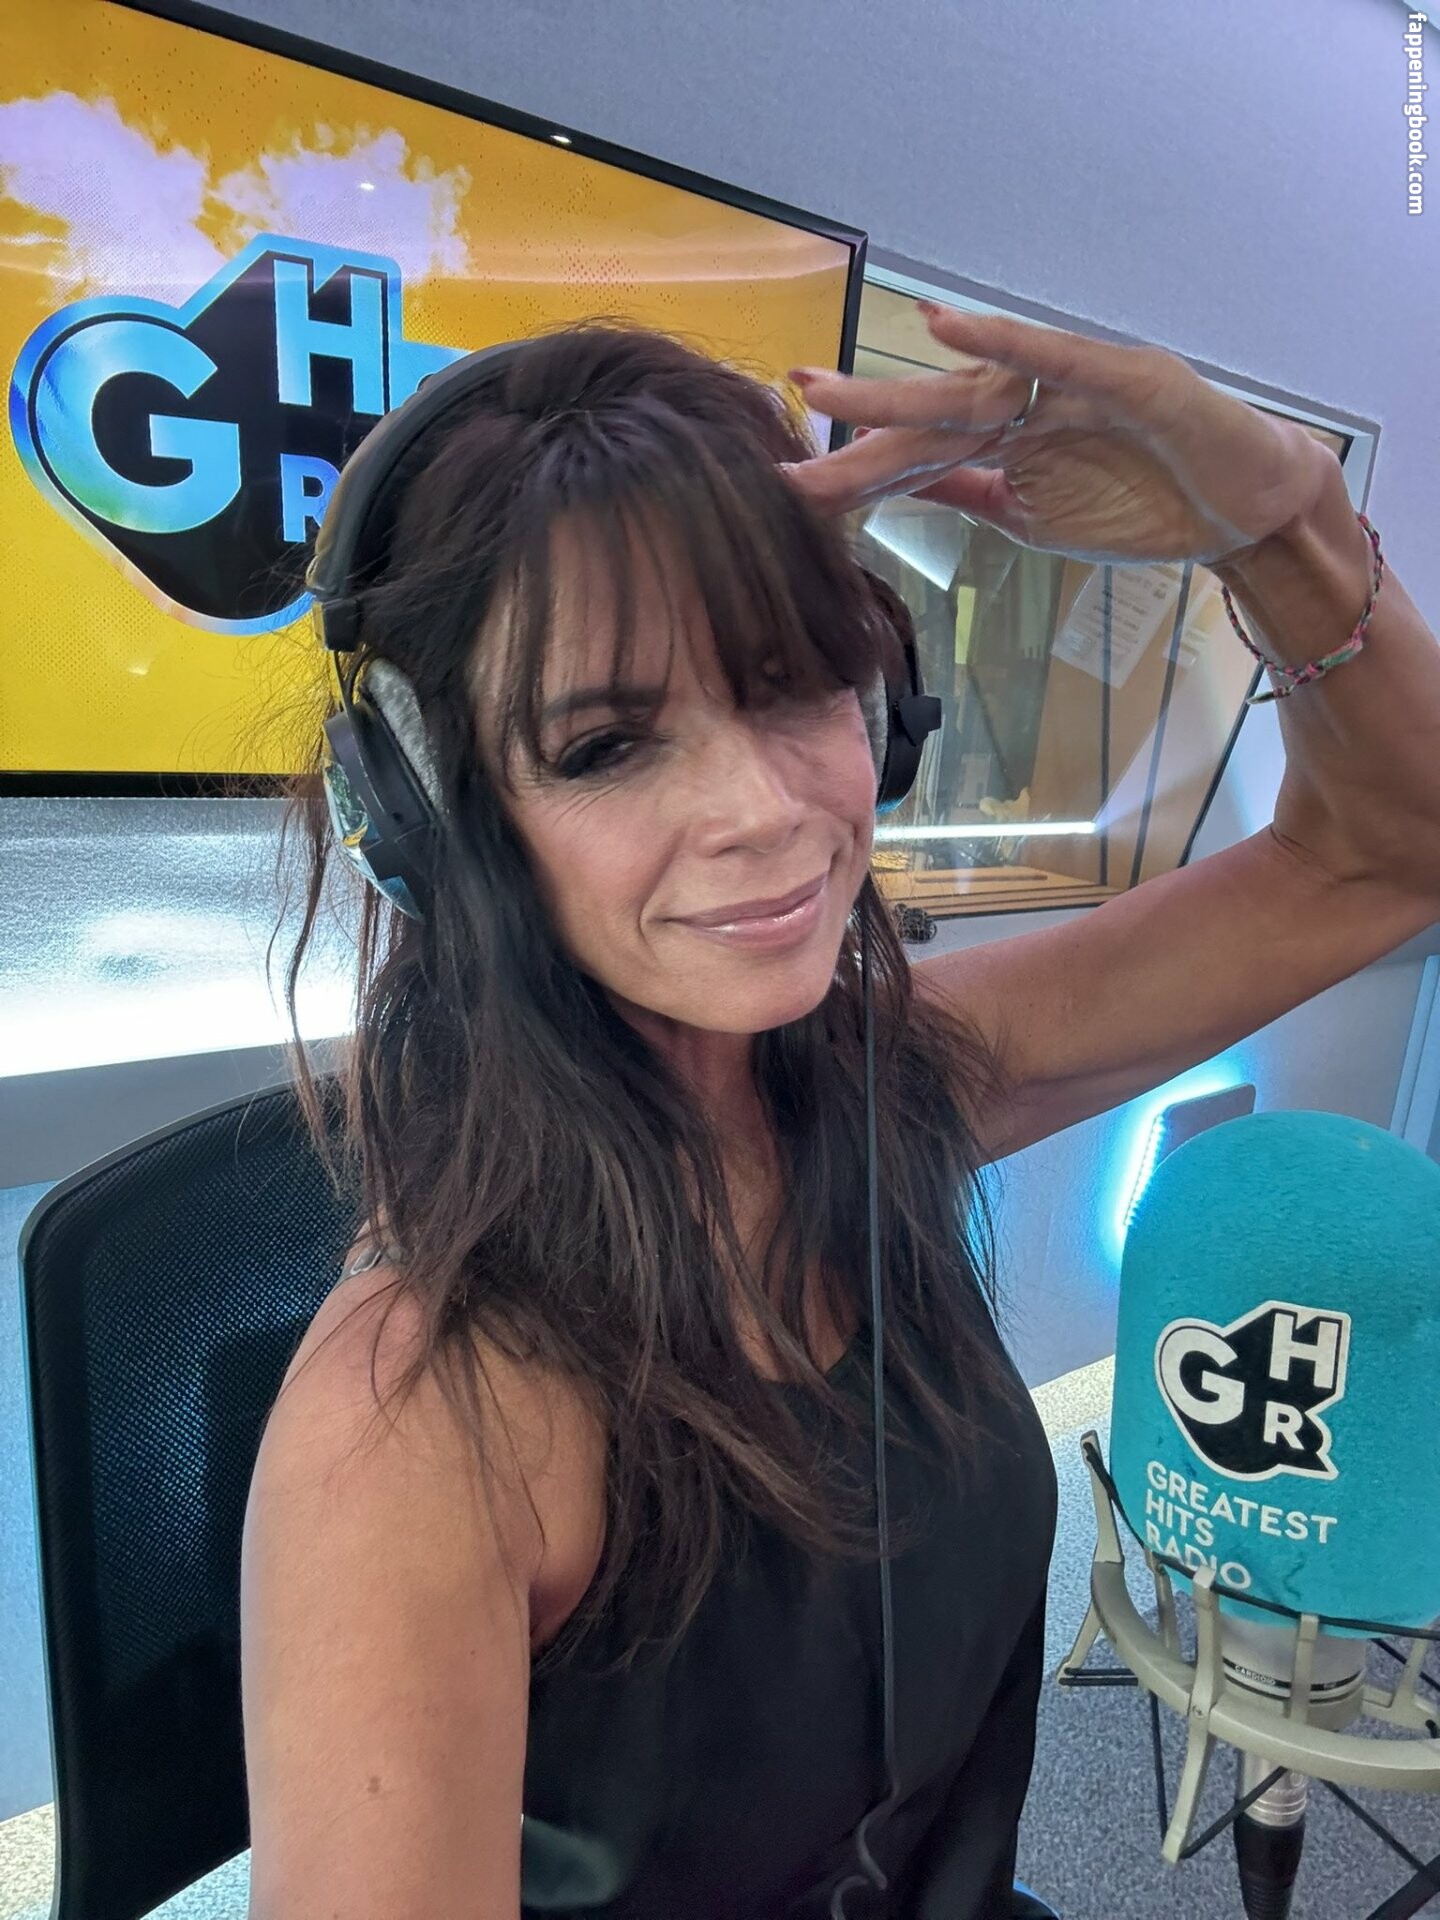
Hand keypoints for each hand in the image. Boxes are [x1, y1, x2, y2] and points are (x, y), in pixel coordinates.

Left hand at [785, 304, 1331, 568]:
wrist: (1244, 508)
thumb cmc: (1147, 504)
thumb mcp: (1032, 515)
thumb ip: (968, 490)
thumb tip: (903, 487)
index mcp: (1004, 440)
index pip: (913, 460)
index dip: (850, 470)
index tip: (784, 484)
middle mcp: (1026, 402)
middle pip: (923, 420)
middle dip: (850, 424)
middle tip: (778, 414)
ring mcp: (1070, 385)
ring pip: (968, 389)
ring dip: (895, 392)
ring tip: (823, 391)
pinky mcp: (1122, 377)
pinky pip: (1051, 357)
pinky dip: (1001, 340)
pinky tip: (944, 328)